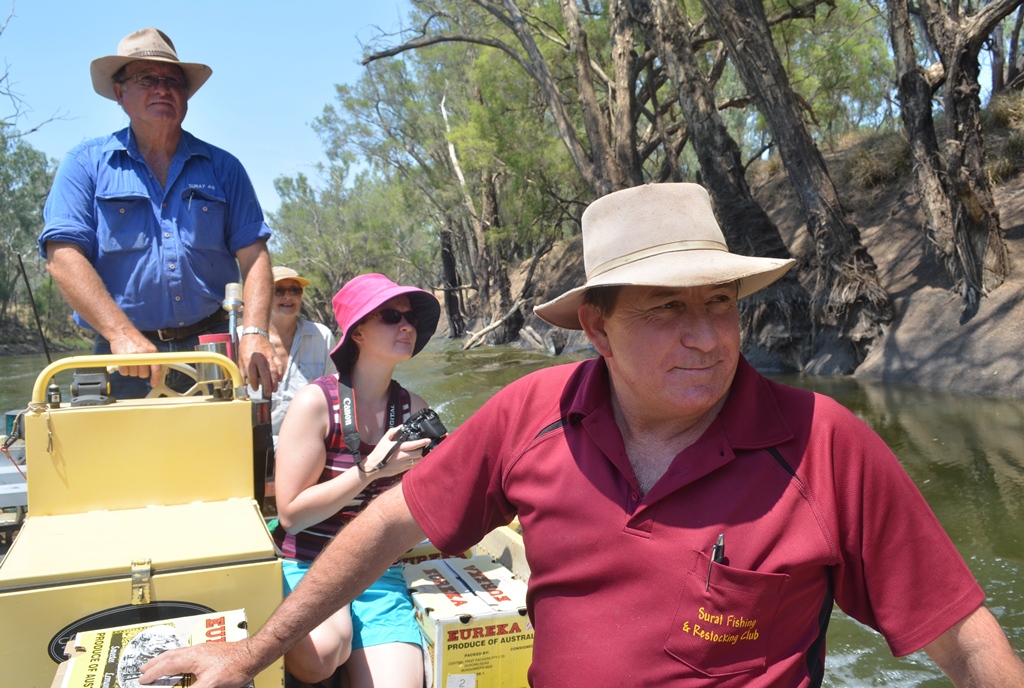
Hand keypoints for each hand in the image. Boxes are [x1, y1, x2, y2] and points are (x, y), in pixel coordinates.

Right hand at [110, 329, 160, 380]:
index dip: (155, 378)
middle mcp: (143, 354)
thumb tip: (165, 372)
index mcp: (152, 352)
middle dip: (140, 372)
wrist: (122, 332)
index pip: (156, 368)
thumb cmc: (136, 341)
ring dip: (131, 370)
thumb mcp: (150, 348)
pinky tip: (124, 363)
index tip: (154, 384)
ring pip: (133, 374)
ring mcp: (132, 356)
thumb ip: (156, 360)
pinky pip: (124, 372)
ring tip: (130, 361)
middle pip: (143, 374)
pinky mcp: (122, 358)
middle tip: (137, 365)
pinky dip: (124, 370)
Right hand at [139, 640, 257, 687]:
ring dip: (165, 659)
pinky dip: (178, 657)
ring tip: (158, 664)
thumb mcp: (210, 684)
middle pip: (169, 656)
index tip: (142, 679)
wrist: (253, 655)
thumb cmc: (235, 665)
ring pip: (178, 653)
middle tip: (144, 668)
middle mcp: (195, 651)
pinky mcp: (210, 652)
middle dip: (155, 663)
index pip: (166, 666)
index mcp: (191, 657)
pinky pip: (187, 653)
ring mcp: (203, 650)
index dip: (153, 673)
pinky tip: (183, 662)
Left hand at [240, 332, 278, 393]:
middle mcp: (260, 359)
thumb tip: (245, 383)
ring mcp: (268, 357)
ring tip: (275, 389)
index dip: (254, 384)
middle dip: (267, 386)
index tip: (256, 389)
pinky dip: (280, 373)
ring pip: (274, 372)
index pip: (252, 375)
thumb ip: (243, 371)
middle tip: (268, 394)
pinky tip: (280, 379)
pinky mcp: (274, 355)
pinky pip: (279, 366)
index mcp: (249, 360)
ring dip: (275, 382)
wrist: (255, 333)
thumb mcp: (240, 359)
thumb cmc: (246, 347)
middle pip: (265, 375)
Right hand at [360, 426, 430, 477]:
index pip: (414, 444)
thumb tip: (401, 426)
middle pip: (418, 453)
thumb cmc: (378, 453)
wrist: (373, 467)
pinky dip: (415, 462)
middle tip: (420, 447)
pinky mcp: (402, 470)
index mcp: (399, 448)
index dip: (422, 442)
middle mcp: (402, 456)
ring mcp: (403, 464)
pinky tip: (412, 459)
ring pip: (417, 460)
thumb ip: (393, 431)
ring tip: (417, 453)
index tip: (428, 440)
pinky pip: (413, 466)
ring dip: (419, 456)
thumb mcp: (384, 440)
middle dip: (421, 449)